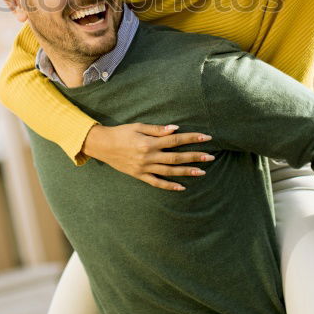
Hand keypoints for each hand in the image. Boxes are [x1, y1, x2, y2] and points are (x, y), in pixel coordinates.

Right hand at [82, 123, 214, 190]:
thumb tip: (175, 129)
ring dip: (186, 172)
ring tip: (202, 171)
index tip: (206, 137)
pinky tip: (182, 187)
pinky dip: (169, 186)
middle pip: (176, 157)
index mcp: (149, 142)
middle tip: (211, 157)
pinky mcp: (139, 175)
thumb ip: (157, 129)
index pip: (175, 140)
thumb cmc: (121, 133)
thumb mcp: (138, 126)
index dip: (191, 138)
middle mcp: (148, 156)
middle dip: (194, 156)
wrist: (102, 145)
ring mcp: (144, 168)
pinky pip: (156, 182)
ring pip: (169, 171)